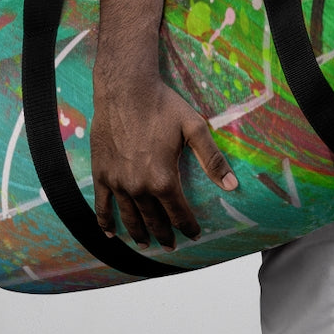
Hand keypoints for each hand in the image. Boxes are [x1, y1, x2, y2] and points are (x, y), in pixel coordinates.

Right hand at [90, 77, 237, 250]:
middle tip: (170, 245)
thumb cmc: (162, 105)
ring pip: (130, 218)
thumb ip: (212, 159)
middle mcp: (139, 187)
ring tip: (146, 244)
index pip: (178, 213)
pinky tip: (110, 234)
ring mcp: (117, 182)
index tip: (193, 235)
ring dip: (139, 234)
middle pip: (154, 220)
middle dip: (164, 234)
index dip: (187, 227)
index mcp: (164, 179)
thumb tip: (232, 186)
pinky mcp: (101, 174)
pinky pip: (102, 206)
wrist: (125, 89)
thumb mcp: (194, 128)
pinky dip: (105, 223)